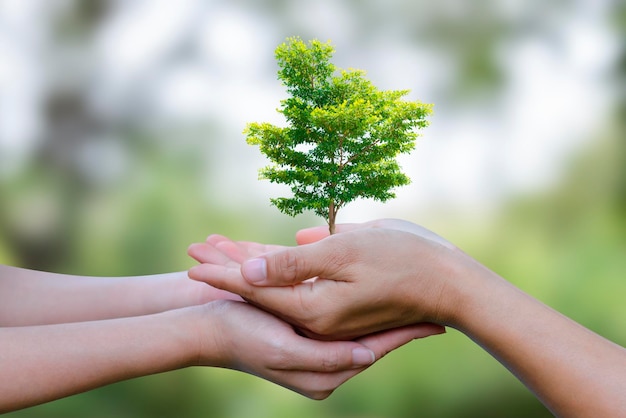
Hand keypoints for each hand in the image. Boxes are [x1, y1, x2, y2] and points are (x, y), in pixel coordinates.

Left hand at [188, 219, 457, 339]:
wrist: (450, 283)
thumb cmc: (405, 260)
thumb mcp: (346, 254)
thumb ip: (295, 265)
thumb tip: (248, 271)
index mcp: (314, 311)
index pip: (256, 289)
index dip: (222, 272)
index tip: (191, 260)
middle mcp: (316, 318)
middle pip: (261, 289)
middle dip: (227, 266)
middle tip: (194, 247)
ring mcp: (328, 312)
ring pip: (277, 284)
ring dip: (246, 263)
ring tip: (216, 246)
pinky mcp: (339, 300)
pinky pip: (299, 282)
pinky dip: (276, 265)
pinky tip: (258, 253)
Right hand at [195, 299, 442, 398]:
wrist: (209, 327)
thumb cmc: (244, 334)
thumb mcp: (284, 349)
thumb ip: (326, 357)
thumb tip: (367, 355)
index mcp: (322, 377)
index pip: (373, 352)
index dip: (404, 335)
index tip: (436, 323)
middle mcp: (324, 370)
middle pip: (373, 343)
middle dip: (399, 325)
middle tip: (434, 308)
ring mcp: (316, 352)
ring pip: (362, 331)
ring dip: (385, 316)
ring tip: (417, 302)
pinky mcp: (308, 337)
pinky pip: (346, 324)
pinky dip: (365, 311)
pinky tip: (381, 298)